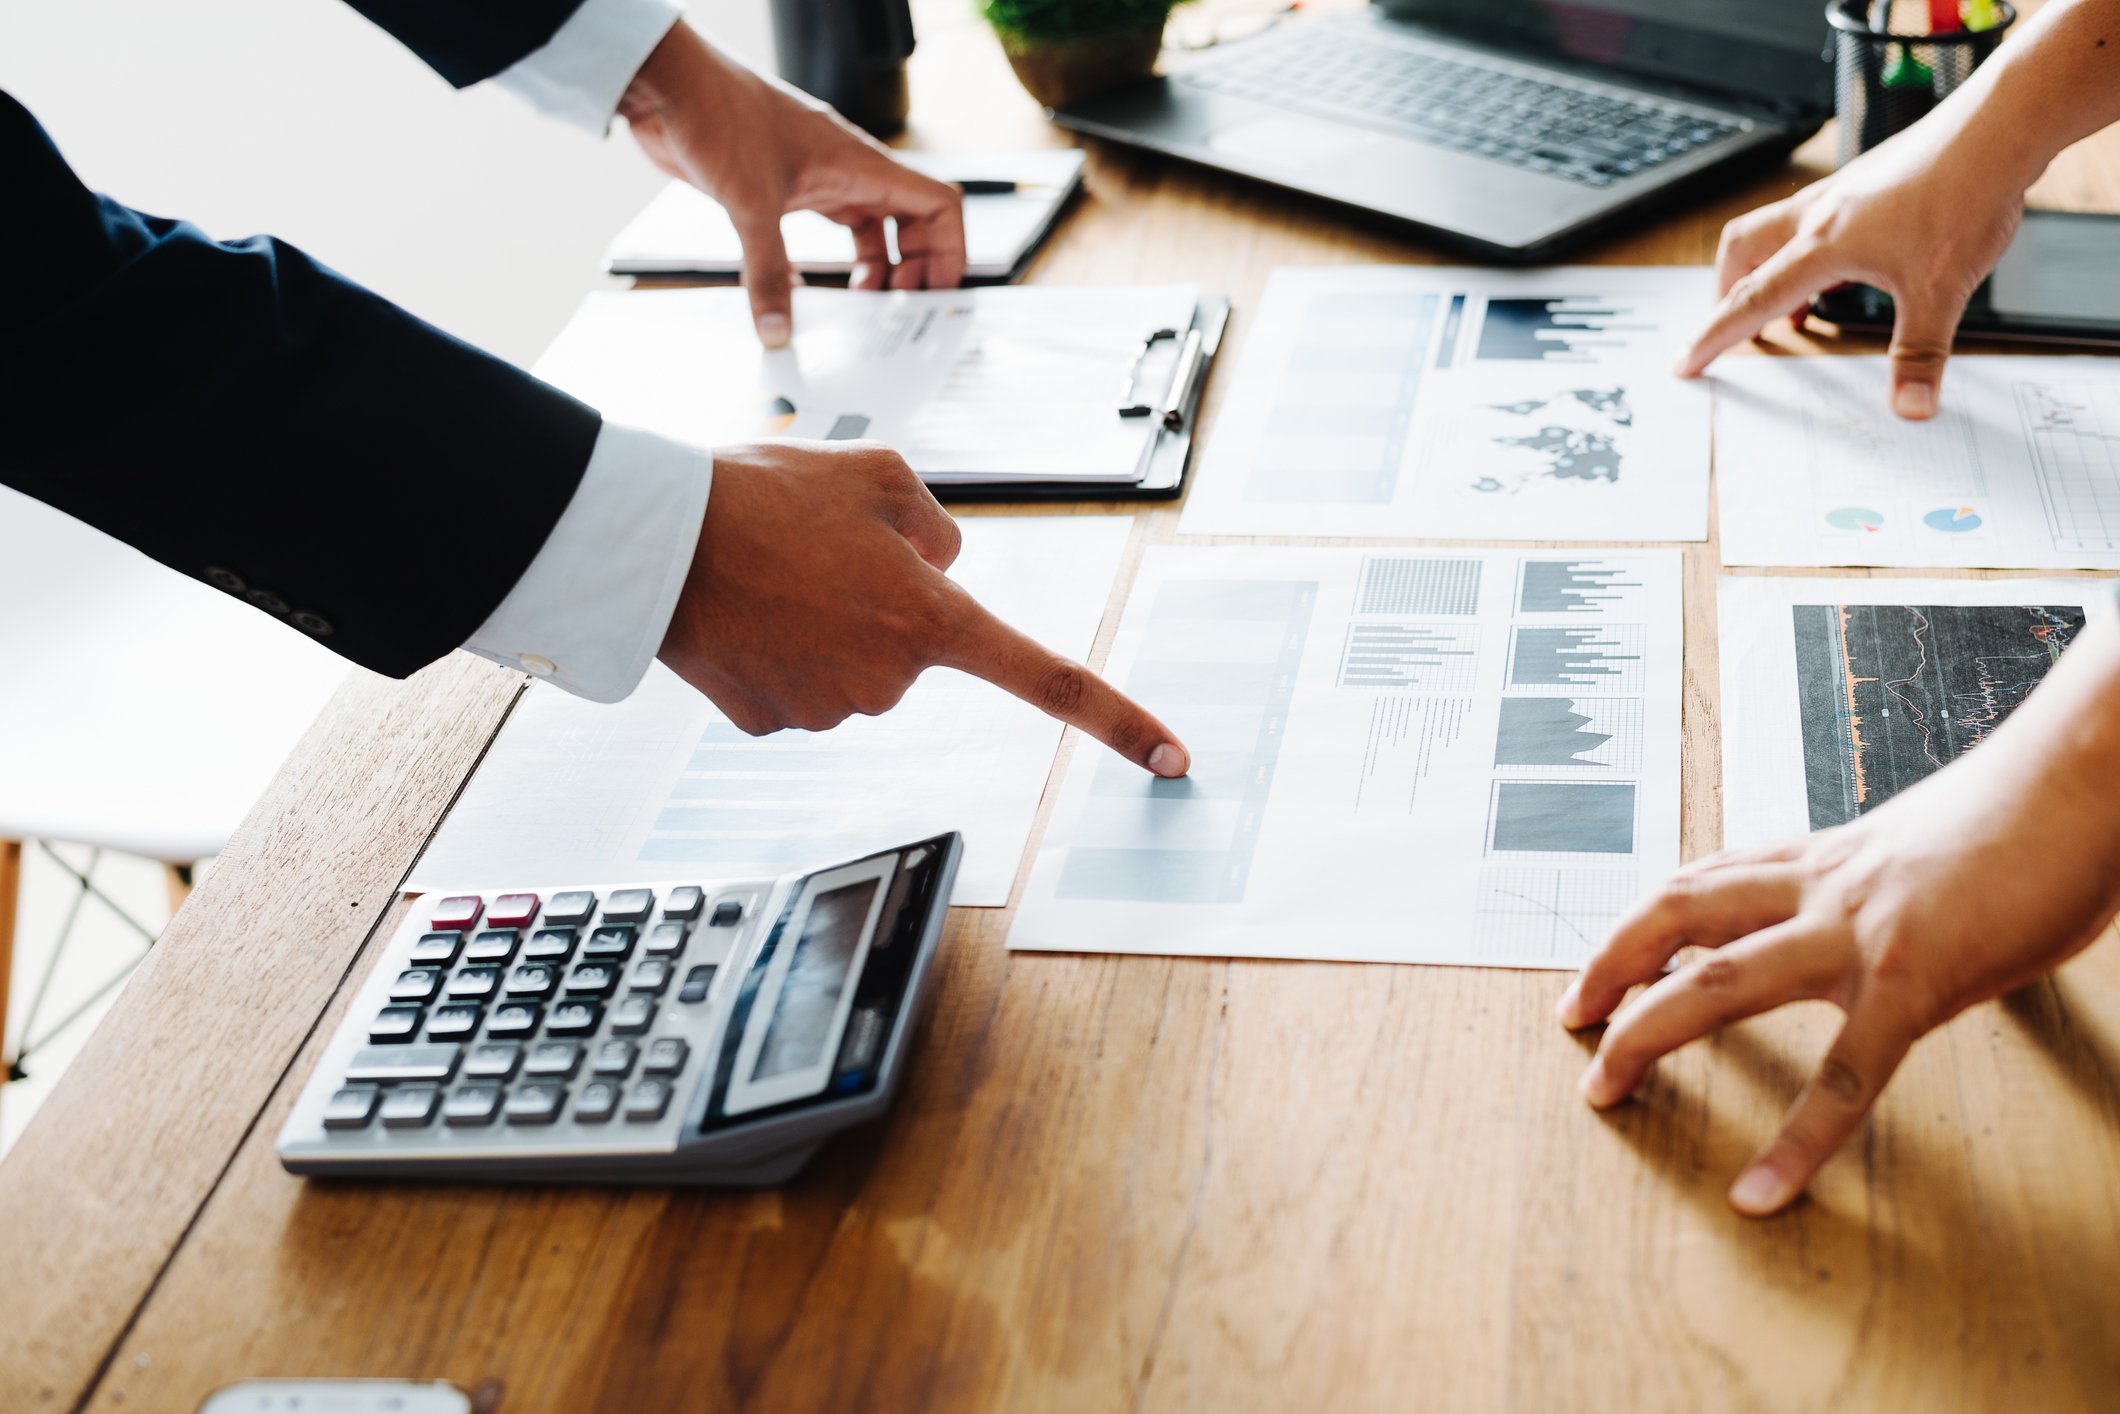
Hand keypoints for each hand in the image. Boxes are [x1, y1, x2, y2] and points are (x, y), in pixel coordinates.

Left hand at [617, 23, 964, 346]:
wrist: (671, 86)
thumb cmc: (720, 114)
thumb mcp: (751, 203)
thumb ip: (768, 273)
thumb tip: (776, 329)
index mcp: (861, 165)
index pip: (938, 204)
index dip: (949, 250)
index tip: (935, 290)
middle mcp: (848, 171)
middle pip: (912, 222)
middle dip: (915, 266)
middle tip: (894, 307)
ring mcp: (819, 179)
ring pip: (872, 227)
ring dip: (877, 267)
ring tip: (861, 303)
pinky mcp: (786, 188)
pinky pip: (829, 227)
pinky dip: (832, 261)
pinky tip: (810, 290)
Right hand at [659, 440, 1189, 776]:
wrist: (652, 541)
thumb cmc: (765, 493)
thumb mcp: (881, 472)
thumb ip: (937, 524)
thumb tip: (943, 568)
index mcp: (933, 619)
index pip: (1049, 678)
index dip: (1118, 719)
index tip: (1175, 759)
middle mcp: (889, 680)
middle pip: (914, 647)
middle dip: (883, 602)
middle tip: (817, 551)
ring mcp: (828, 711)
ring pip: (853, 668)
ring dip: (825, 623)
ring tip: (770, 572)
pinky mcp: (769, 726)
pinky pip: (797, 686)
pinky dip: (778, 651)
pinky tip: (745, 612)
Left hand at [1557, 611, 2119, 1216]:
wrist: (2084, 777)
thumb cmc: (2022, 818)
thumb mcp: (1920, 849)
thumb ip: (1879, 890)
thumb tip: (1880, 924)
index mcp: (1822, 856)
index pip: (1699, 880)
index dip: (1638, 923)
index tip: (1599, 965)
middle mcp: (1820, 885)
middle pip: (1675, 916)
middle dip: (1609, 971)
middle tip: (1569, 1025)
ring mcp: (1858, 930)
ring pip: (1716, 982)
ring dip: (1645, 1035)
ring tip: (1602, 1092)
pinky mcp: (1915, 978)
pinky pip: (1845, 1075)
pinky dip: (1798, 1140)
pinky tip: (1763, 1190)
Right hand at [1674, 114, 2032, 419]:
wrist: (1998, 127)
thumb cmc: (1965, 192)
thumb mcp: (1941, 289)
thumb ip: (1920, 353)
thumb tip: (1911, 407)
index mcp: (1821, 245)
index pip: (1751, 301)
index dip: (1714, 336)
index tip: (1685, 360)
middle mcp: (1818, 215)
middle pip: (1741, 254)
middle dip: (1727, 294)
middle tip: (1735, 328)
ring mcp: (1840, 193)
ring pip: (1773, 232)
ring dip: (1768, 271)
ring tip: (1794, 309)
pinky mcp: (1865, 181)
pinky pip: (1813, 220)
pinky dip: (1809, 252)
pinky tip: (1847, 268)